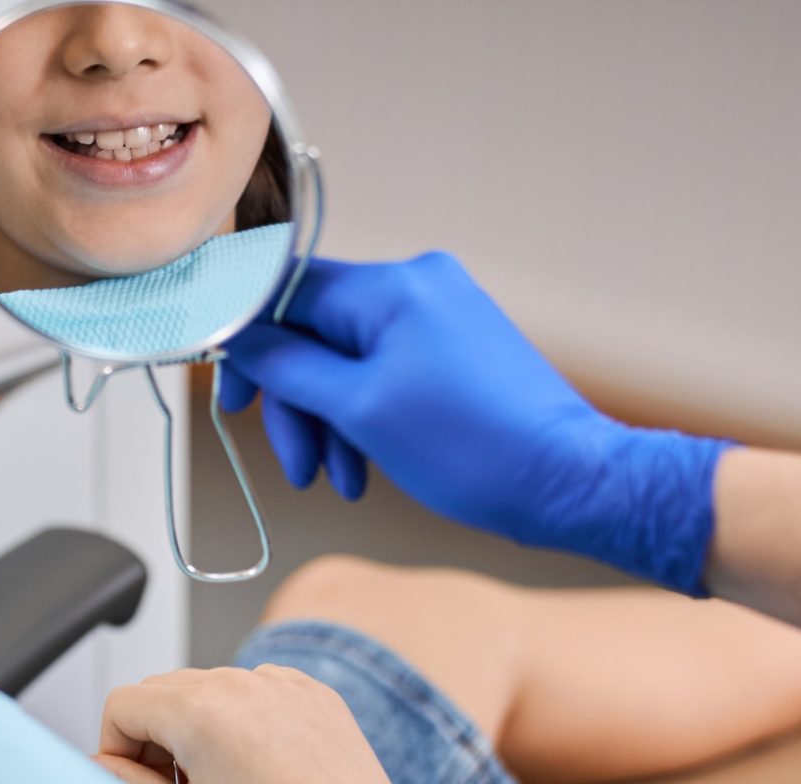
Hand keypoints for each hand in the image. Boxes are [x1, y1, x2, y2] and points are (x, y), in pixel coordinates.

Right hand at [95, 664, 436, 783]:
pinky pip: (261, 691)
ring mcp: (284, 684)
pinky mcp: (317, 695)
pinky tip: (267, 773)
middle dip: (158, 735)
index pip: (123, 704)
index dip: (118, 748)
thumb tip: (97, 762)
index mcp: (200, 709)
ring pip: (212, 688)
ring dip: (203, 726)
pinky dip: (250, 721)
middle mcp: (242, 683)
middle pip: (165, 690)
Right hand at [219, 253, 733, 595]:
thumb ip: (288, 367)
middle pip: (314, 333)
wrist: (566, 481)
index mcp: (392, 287)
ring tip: (336, 479)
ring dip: (328, 421)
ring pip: (346, 360)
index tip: (233, 400)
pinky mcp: (455, 348)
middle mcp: (418, 285)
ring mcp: (440, 315)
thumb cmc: (475, 448)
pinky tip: (364, 467)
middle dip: (296, 404)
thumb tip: (236, 338)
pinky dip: (363, 418)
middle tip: (294, 465)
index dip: (248, 347)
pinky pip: (383, 372)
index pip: (284, 292)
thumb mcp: (360, 409)